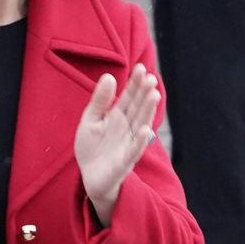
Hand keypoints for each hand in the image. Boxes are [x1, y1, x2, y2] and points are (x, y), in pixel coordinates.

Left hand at [74, 64, 159, 224]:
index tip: (140, 67)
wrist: (90, 176)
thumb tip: (108, 76)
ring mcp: (127, 144)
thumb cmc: (92, 146)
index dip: (135, 83)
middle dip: (144, 94)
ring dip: (147, 112)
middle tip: (151, 77)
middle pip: (137, 108)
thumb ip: (100, 100)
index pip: (129, 97)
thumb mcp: (91, 119)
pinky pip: (133, 151)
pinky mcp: (124, 162)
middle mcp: (127, 129)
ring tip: (154, 95)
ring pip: (140, 125)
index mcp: (118, 117)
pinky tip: (146, 130)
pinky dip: (140, 142)